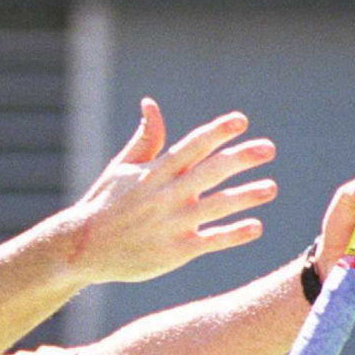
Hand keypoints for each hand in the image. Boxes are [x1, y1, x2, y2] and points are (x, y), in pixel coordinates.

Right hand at [67, 97, 277, 283]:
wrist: (83, 247)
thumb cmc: (105, 204)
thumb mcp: (122, 168)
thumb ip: (145, 138)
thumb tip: (151, 104)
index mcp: (155, 172)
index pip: (192, 146)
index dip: (217, 132)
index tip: (241, 121)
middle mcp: (166, 195)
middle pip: (210, 171)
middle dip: (240, 158)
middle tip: (268, 148)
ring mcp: (171, 223)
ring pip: (216, 206)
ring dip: (245, 195)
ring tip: (270, 188)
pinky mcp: (174, 251)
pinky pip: (210, 241)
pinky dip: (233, 234)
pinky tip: (256, 227)